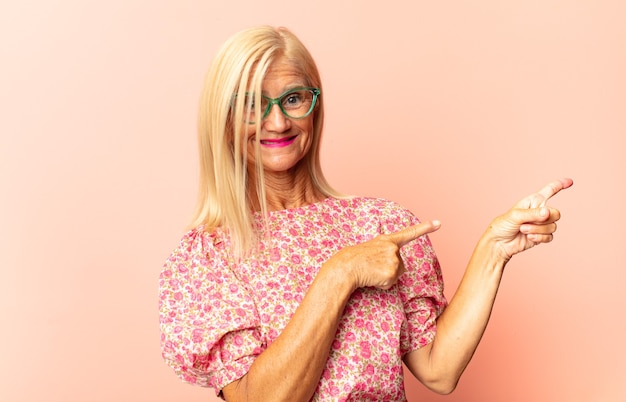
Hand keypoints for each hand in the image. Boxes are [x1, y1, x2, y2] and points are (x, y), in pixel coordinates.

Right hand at [326, 221, 440, 290]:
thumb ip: (384, 252)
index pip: (409, 233)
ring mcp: (393, 260)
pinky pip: (390, 284)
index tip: (439, 223)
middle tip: (372, 267)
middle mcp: (393, 248)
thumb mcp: (370, 249)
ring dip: (385, 277)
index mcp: (387, 240)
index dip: (425, 228)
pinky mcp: (391, 273)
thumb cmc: (353, 259)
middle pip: (400, 265)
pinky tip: (372, 278)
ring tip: (371, 272)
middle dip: (389, 269)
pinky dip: (382, 284)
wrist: (345, 266)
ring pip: (396, 275)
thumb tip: (390, 268)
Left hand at [486, 178, 573, 260]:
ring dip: (537, 230)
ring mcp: (542, 224)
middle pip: (556, 213)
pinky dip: (539, 238)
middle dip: (543, 220)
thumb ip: (533, 213)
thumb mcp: (516, 215)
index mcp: (534, 201)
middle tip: (525, 223)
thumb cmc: (503, 225)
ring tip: (523, 230)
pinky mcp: (542, 235)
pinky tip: (529, 237)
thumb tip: (547, 212)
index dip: (560, 185)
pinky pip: (550, 237)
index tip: (570, 181)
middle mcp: (540, 211)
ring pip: (553, 226)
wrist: (500, 242)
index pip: (550, 190)